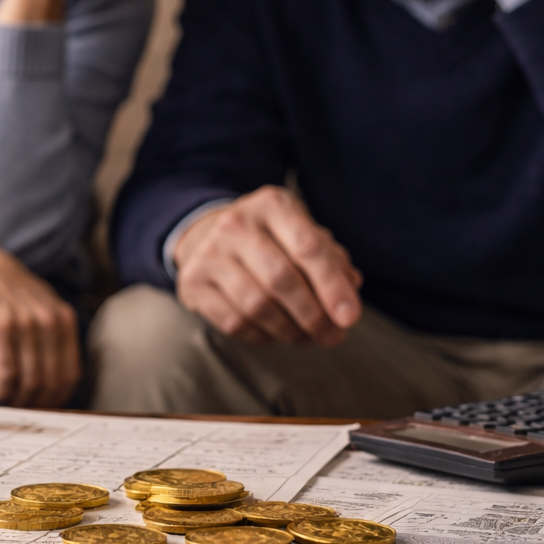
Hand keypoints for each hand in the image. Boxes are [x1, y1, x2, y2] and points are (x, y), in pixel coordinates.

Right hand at [0, 227, 79, 406]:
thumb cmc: (5, 286)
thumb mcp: (40, 301)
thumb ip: (54, 331)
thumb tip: (62, 375)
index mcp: (63, 318)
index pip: (70, 374)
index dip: (58, 399)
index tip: (44, 408)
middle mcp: (48, 321)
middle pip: (51, 383)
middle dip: (38, 404)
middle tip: (23, 412)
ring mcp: (24, 324)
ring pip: (31, 382)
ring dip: (19, 401)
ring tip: (8, 403)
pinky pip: (7, 373)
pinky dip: (3, 390)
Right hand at [172, 186, 362, 346]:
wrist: (209, 234)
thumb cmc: (271, 239)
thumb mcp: (301, 234)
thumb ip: (330, 260)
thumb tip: (351, 287)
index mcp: (272, 205)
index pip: (308, 248)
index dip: (332, 286)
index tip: (350, 317)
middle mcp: (236, 223)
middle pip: (282, 280)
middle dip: (313, 315)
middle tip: (332, 336)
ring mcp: (209, 252)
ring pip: (257, 306)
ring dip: (289, 330)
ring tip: (307, 337)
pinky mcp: (193, 281)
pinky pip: (234, 322)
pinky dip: (262, 335)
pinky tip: (275, 334)